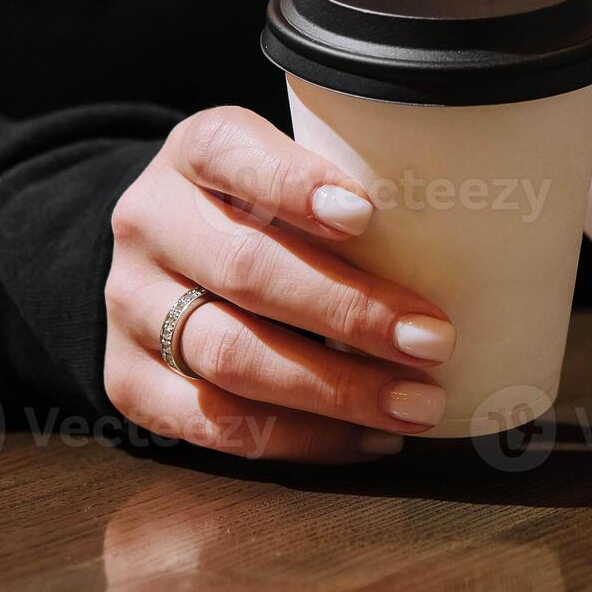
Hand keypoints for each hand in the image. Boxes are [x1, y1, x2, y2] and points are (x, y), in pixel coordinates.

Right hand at [103, 106, 454, 463]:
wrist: (161, 257)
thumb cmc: (254, 212)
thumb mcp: (280, 171)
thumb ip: (338, 189)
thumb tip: (463, 239)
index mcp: (193, 152)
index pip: (231, 154)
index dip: (293, 185)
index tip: (366, 215)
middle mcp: (150, 223)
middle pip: (246, 269)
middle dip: (348, 311)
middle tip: (431, 341)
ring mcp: (130, 305)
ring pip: (231, 355)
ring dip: (334, 388)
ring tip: (414, 404)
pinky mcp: (128, 380)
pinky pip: (213, 423)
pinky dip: (299, 438)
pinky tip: (364, 438)